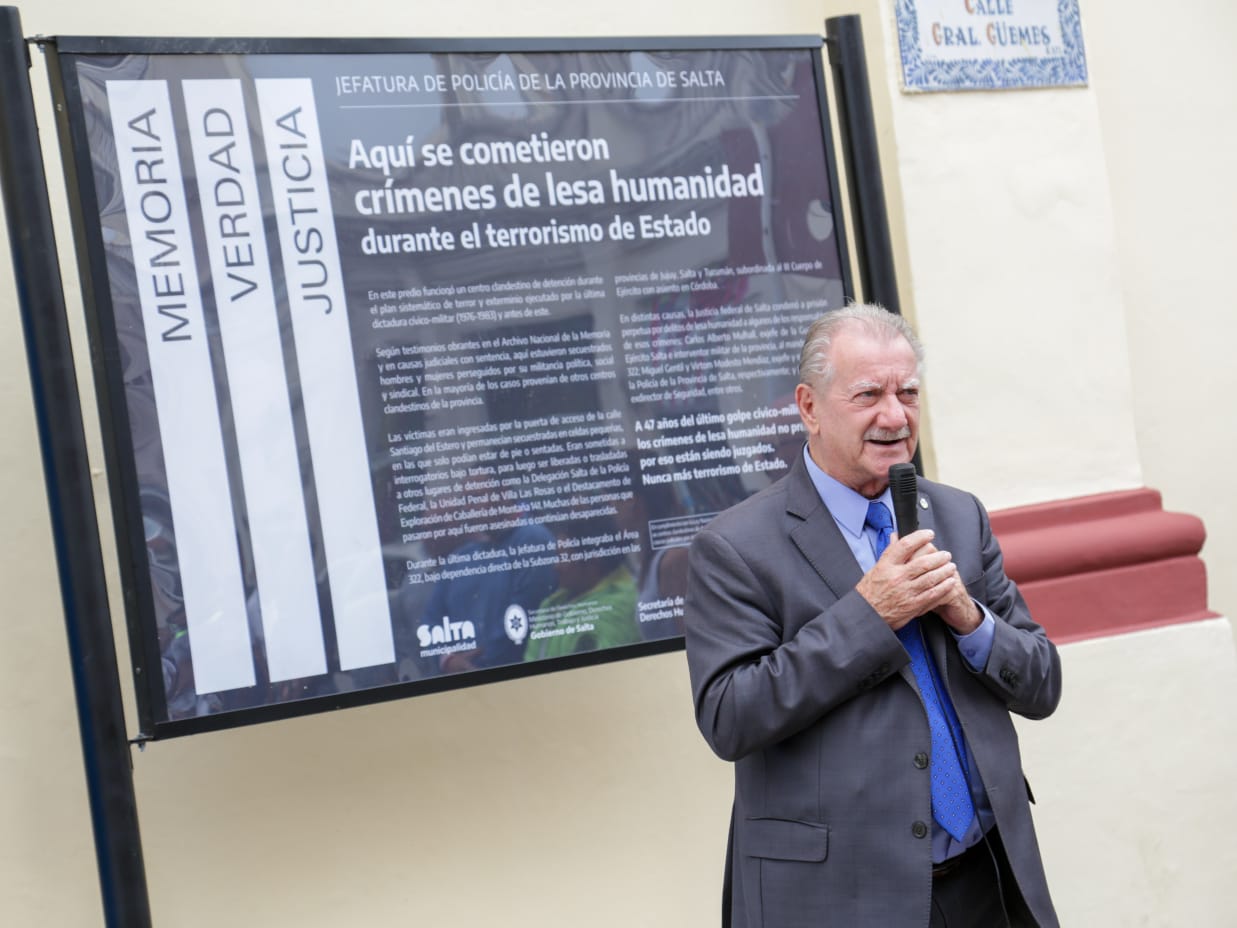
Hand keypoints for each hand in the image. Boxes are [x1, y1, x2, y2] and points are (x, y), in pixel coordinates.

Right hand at [855, 529, 972, 631]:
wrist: (866, 615)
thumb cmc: (869, 592)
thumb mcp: (876, 568)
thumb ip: (889, 552)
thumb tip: (895, 536)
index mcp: (886, 565)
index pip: (905, 545)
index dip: (920, 537)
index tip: (929, 534)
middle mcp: (896, 577)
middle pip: (923, 562)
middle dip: (939, 557)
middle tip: (946, 554)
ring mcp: (905, 591)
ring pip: (931, 578)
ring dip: (944, 571)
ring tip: (951, 566)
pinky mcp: (913, 605)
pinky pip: (932, 594)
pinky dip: (944, 587)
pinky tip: (950, 582)